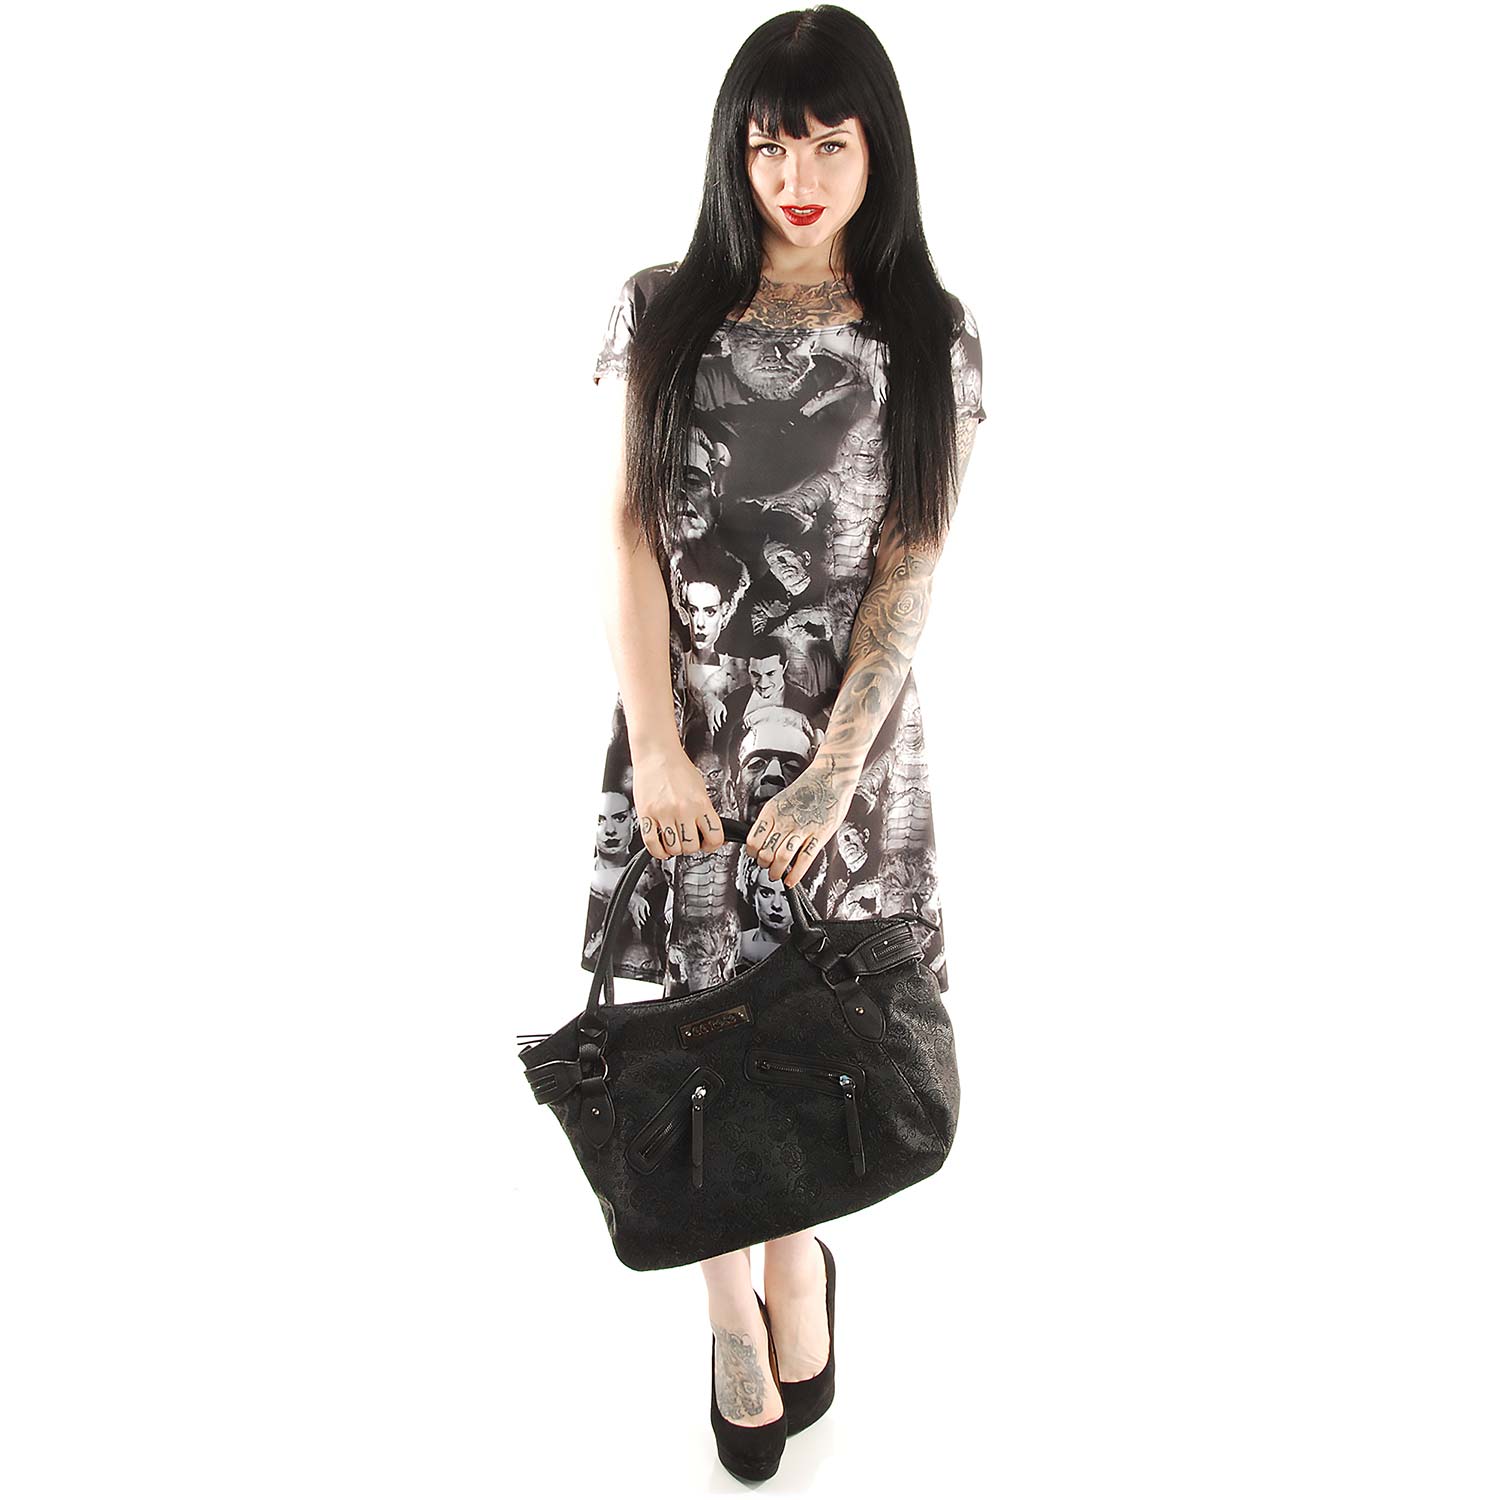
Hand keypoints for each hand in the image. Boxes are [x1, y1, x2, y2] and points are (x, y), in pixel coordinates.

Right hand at [631, 744, 725, 860]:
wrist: (656, 754)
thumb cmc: (677, 767)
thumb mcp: (700, 788)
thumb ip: (704, 810)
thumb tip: (709, 830)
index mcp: (701, 803)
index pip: (715, 837)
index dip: (712, 845)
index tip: (708, 843)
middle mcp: (683, 809)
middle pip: (692, 847)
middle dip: (691, 847)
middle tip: (688, 840)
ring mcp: (664, 813)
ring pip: (673, 849)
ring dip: (674, 849)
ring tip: (674, 840)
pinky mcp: (646, 814)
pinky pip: (652, 843)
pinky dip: (658, 850)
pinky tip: (661, 845)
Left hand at [745, 757, 855, 887]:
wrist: (831, 776)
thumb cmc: (809, 787)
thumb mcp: (782, 799)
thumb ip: (773, 818)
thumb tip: (765, 837)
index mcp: (772, 811)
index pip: (753, 840)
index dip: (752, 853)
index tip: (755, 856)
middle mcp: (785, 821)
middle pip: (765, 852)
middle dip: (763, 864)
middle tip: (766, 867)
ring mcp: (802, 829)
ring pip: (781, 859)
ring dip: (776, 872)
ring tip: (776, 875)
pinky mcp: (819, 835)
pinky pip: (804, 860)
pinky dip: (795, 874)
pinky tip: (791, 880)